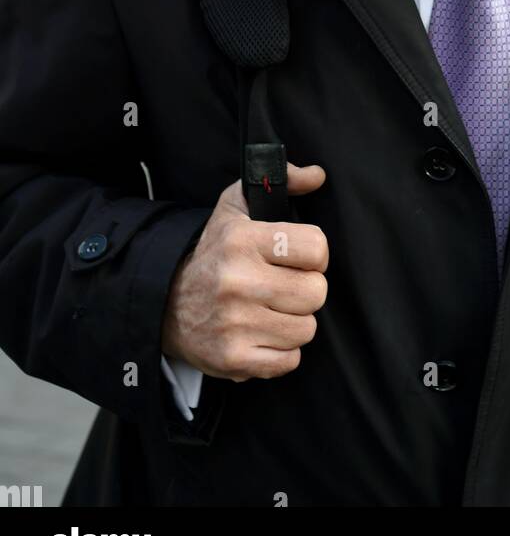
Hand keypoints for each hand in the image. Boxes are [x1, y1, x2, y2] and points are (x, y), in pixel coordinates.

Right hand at [161, 163, 327, 382]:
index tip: (298, 258)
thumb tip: (317, 174)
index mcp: (242, 240)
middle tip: (285, 286)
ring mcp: (234, 324)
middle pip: (316, 292)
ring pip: (306, 329)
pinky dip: (282, 352)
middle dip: (306, 290)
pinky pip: (290, 360)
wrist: (166, 303)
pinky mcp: (232, 359)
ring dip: (295, 322)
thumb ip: (280, 181)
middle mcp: (237, 281)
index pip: (316, 247)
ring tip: (271, 310)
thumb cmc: (215, 252)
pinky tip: (262, 334)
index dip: (314, 255)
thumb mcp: (237, 206)